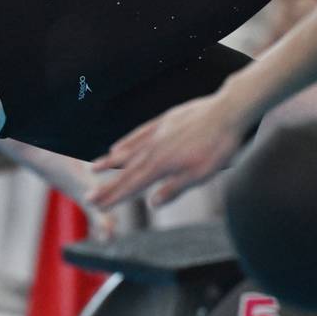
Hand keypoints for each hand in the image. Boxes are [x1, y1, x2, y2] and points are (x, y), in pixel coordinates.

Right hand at [89, 94, 248, 209]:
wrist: (227, 110)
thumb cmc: (217, 146)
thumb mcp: (200, 174)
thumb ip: (175, 188)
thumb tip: (152, 203)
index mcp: (162, 165)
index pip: (133, 185)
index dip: (115, 196)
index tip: (98, 204)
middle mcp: (154, 149)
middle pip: (126, 171)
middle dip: (107, 185)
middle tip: (89, 196)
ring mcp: (157, 134)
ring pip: (128, 151)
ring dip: (110, 162)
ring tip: (93, 169)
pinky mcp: (163, 122)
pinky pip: (138, 134)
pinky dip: (125, 142)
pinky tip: (116, 146)